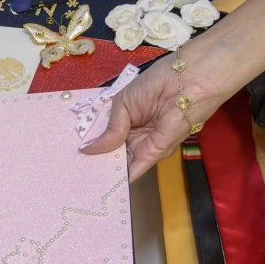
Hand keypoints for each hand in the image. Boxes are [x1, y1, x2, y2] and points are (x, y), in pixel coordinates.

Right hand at [82, 53, 220, 179]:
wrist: (189, 82)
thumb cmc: (155, 84)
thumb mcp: (122, 105)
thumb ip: (110, 131)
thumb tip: (87, 150)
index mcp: (125, 120)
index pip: (106, 139)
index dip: (92, 147)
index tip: (75, 157)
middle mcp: (135, 134)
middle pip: (113, 153)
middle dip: (98, 163)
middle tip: (78, 172)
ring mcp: (146, 144)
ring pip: (123, 162)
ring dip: (107, 171)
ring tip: (85, 178)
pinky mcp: (157, 151)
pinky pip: (138, 166)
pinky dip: (124, 175)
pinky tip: (107, 181)